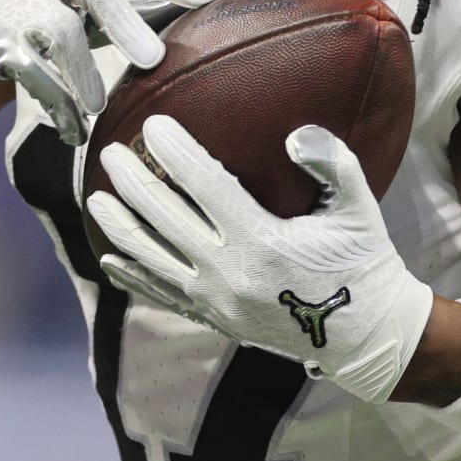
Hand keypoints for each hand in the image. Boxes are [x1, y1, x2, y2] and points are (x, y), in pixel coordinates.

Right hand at [0, 0, 218, 142]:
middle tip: (153, 59)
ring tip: (99, 106)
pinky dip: (55, 102)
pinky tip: (73, 130)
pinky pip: (29, 71)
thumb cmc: (32, 11)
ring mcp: (21, 7)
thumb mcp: (78, 3)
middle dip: (125, 18)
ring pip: (59, 28)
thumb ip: (127, 6)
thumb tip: (197, 9)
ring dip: (84, 70)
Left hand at [87, 116, 434, 401]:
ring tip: (95, 197)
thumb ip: (333, 164)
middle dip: (133, 183)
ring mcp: (217, 301)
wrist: (365, 336)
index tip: (153, 124)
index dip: (176, 153)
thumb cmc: (362, 262)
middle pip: (165, 220)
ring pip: (153, 259)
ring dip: (121, 227)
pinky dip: (134, 277)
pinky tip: (109, 259)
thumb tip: (295, 135)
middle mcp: (230, 273)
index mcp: (262, 241)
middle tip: (110, 152)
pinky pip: (164, 296)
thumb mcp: (358, 208)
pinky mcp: (215, 320)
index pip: (205, 186)